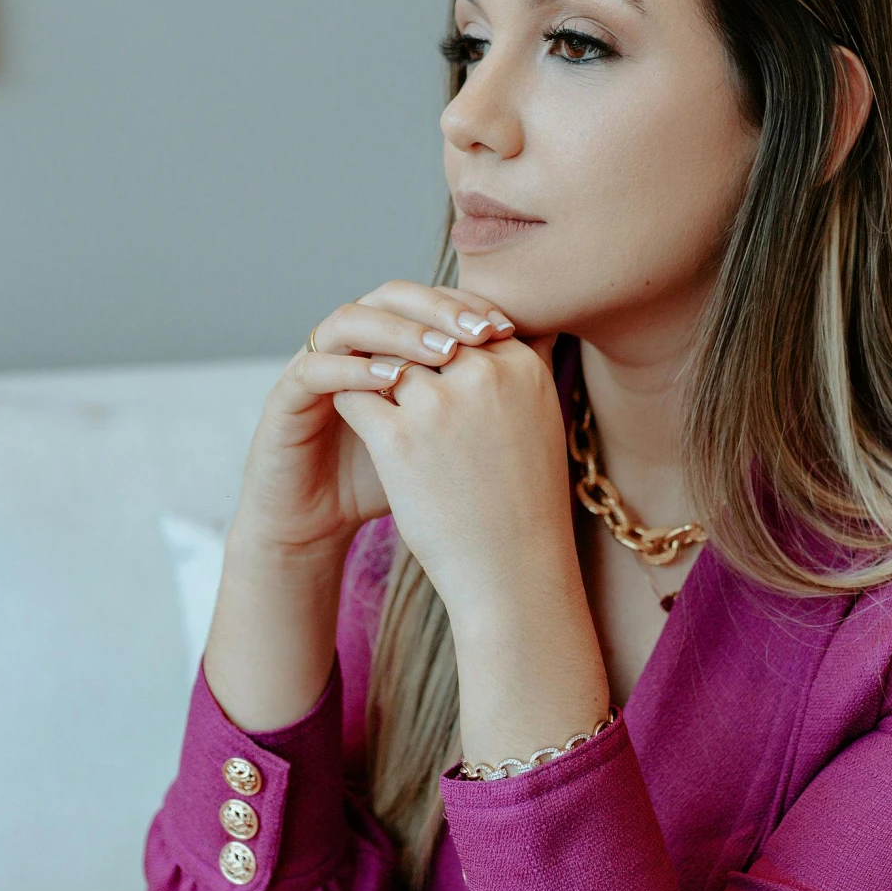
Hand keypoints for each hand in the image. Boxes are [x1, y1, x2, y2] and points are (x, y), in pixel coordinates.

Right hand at [228, 282, 517, 561]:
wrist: (320, 522)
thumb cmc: (389, 481)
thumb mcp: (446, 439)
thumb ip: (481, 399)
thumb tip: (547, 364)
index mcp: (387, 344)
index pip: (428, 300)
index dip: (467, 307)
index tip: (508, 328)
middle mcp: (351, 343)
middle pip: (393, 295)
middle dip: (439, 309)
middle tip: (480, 331)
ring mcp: (315, 361)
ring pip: (352, 318)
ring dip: (399, 331)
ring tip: (442, 354)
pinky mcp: (286, 395)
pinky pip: (315, 365)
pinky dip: (352, 368)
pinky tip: (391, 381)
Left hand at [331, 332, 571, 623]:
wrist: (513, 570)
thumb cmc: (525, 500)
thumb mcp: (541, 420)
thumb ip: (520, 369)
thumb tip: (500, 326)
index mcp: (522, 366)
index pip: (468, 320)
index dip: (443, 335)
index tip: (430, 356)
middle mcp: (484, 375)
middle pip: (426, 333)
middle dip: (406, 346)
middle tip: (391, 366)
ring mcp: (439, 404)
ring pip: (386, 358)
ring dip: (373, 371)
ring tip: (367, 388)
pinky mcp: (398, 438)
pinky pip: (356, 394)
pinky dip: (350, 401)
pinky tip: (354, 419)